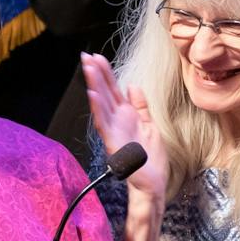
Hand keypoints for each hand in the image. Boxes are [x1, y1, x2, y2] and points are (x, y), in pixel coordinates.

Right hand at [81, 52, 167, 197]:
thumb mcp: (150, 125)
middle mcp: (117, 121)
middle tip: (86, 56)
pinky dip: (98, 108)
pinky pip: (104, 123)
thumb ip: (140, 106)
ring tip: (88, 68)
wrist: (153, 184)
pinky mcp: (114, 142)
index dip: (106, 73)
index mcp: (126, 116)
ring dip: (94, 85)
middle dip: (96, 74)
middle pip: (104, 92)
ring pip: (101, 104)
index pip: (113, 90)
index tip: (97, 57)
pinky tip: (92, 94)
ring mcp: (114, 131)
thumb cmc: (151, 159)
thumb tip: (132, 86)